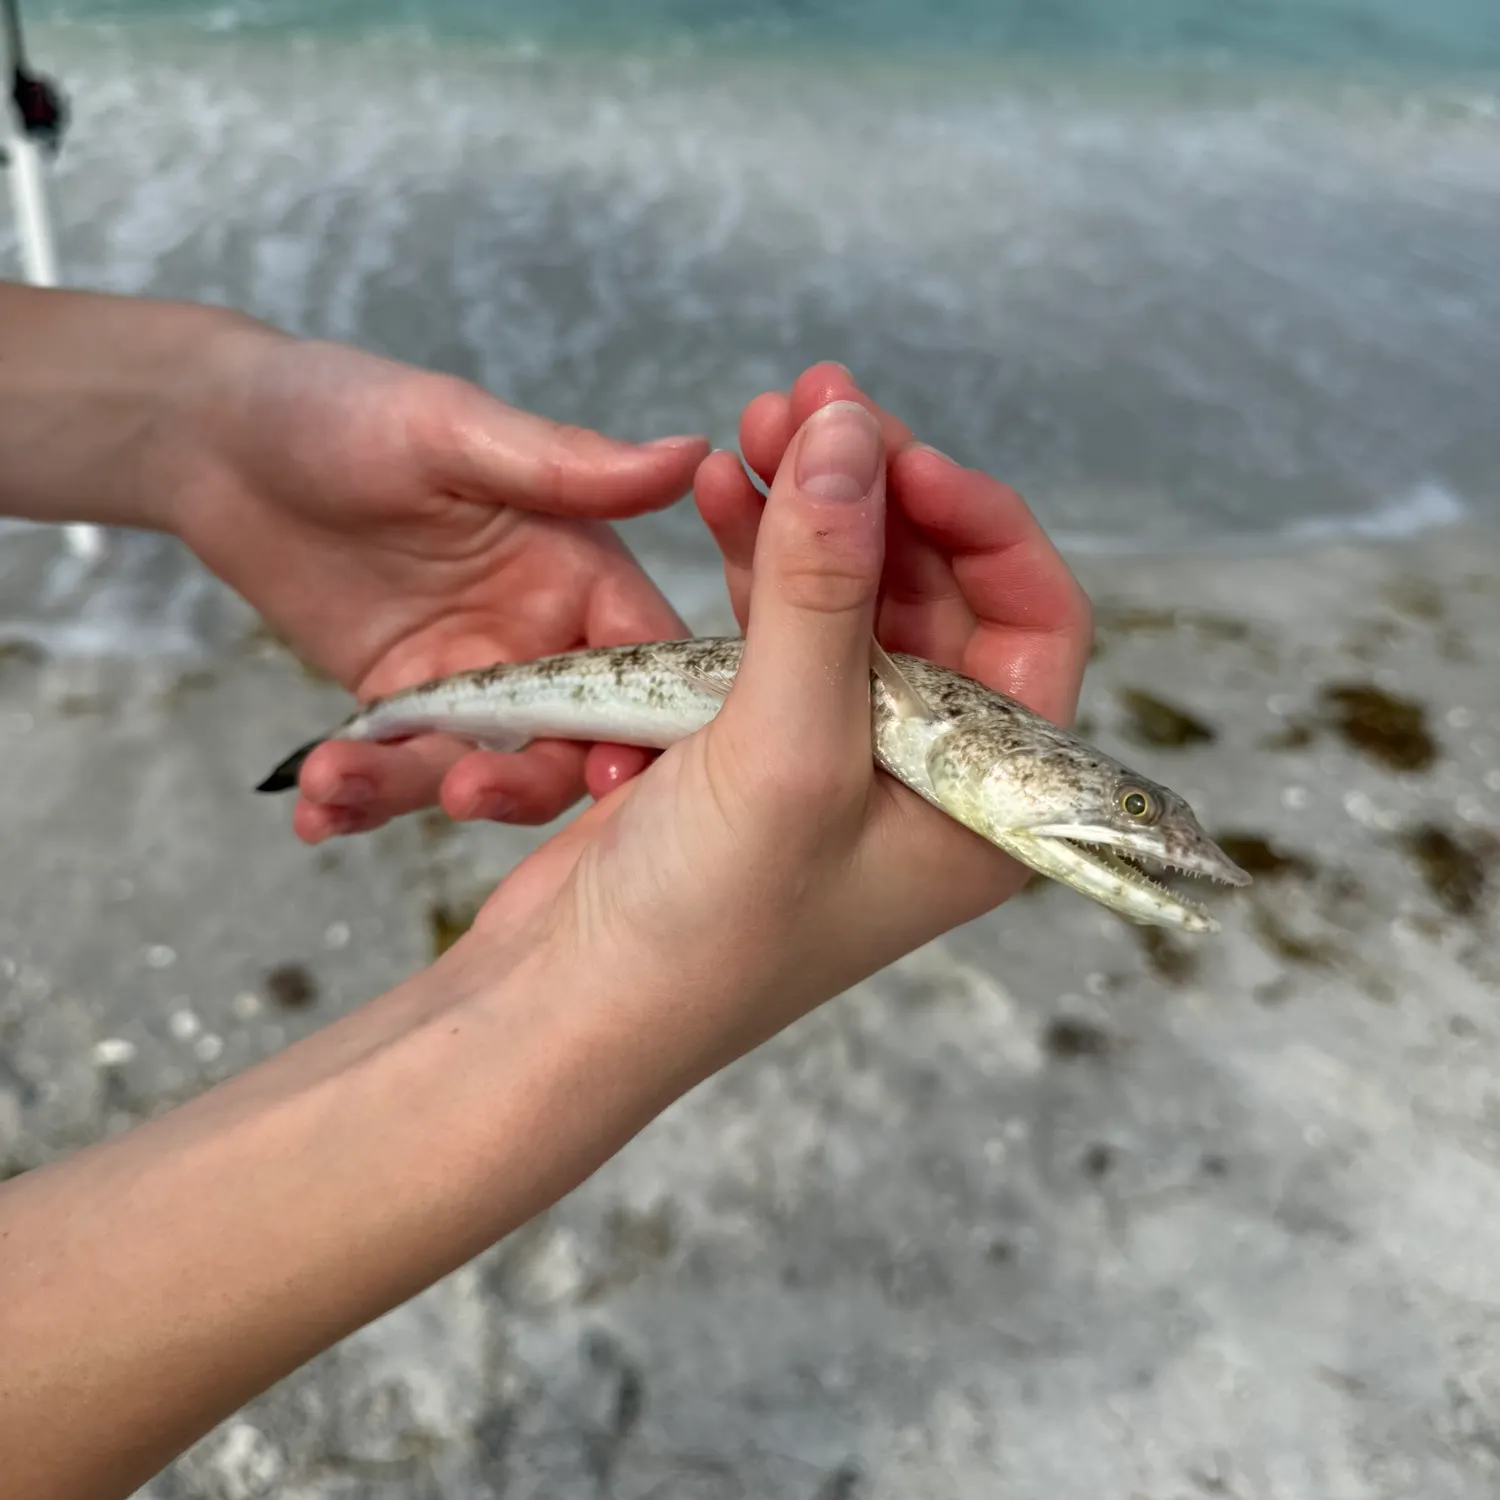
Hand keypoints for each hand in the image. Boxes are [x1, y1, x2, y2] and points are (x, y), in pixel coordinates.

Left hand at [167, 326, 706, 840]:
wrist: (217, 438)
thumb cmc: (341, 408)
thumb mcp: (451, 429)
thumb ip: (564, 465)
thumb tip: (693, 454)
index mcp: (579, 569)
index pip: (643, 661)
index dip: (644, 722)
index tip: (613, 769)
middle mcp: (540, 635)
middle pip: (572, 742)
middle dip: (526, 783)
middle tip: (462, 793)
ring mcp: (470, 679)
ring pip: (481, 769)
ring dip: (416, 791)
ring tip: (335, 783)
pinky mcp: (399, 706)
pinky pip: (400, 769)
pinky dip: (361, 799)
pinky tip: (313, 812)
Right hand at [690, 361, 1093, 916]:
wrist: (567, 1010)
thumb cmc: (704, 923)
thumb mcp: (787, 746)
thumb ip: (825, 584)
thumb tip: (850, 435)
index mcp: (984, 795)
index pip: (1035, 620)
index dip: (982, 521)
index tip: (899, 452)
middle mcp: (925, 772)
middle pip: (935, 592)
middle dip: (877, 490)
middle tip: (814, 401)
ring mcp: (837, 754)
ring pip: (848, 596)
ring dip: (809, 509)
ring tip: (756, 424)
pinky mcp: (755, 743)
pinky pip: (775, 626)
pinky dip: (752, 558)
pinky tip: (722, 493)